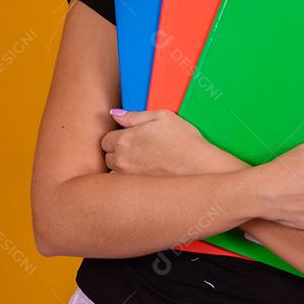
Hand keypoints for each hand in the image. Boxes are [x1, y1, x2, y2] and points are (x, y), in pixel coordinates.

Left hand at [101, 108, 226, 176]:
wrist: (198, 164)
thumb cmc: (183, 139)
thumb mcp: (162, 116)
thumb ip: (135, 115)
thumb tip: (115, 114)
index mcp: (124, 139)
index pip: (106, 139)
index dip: (117, 136)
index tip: (130, 137)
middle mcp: (121, 159)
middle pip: (107, 156)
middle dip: (117, 151)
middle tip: (136, 149)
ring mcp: (127, 176)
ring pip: (113, 171)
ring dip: (121, 166)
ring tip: (140, 162)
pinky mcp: (136, 188)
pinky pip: (123, 184)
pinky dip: (128, 179)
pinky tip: (143, 174)